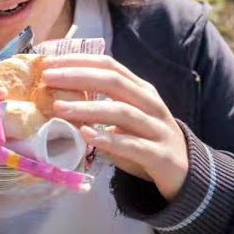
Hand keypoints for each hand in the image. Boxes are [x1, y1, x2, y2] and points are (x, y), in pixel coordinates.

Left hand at [40, 55, 188, 200]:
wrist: (185, 172)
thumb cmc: (145, 141)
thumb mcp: (124, 119)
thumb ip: (99, 107)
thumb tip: (57, 99)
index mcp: (140, 90)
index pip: (109, 66)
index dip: (79, 60)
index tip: (50, 61)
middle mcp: (150, 103)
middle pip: (114, 82)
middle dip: (78, 77)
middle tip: (48, 78)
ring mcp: (157, 128)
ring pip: (122, 112)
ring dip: (88, 108)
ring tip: (59, 108)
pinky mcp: (159, 155)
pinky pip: (132, 146)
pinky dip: (108, 139)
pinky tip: (86, 136)